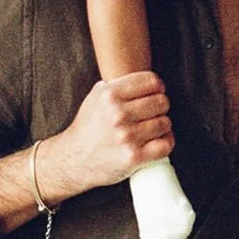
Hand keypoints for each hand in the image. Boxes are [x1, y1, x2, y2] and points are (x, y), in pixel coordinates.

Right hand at [47, 73, 174, 197]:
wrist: (73, 161)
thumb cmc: (87, 128)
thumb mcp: (94, 98)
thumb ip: (116, 84)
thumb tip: (140, 77)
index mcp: (110, 95)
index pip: (152, 81)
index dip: (157, 87)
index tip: (155, 93)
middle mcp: (118, 114)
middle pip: (162, 102)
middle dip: (160, 107)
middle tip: (151, 114)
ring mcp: (126, 136)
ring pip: (165, 123)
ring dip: (162, 126)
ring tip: (150, 129)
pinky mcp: (133, 157)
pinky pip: (165, 145)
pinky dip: (165, 143)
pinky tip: (156, 142)